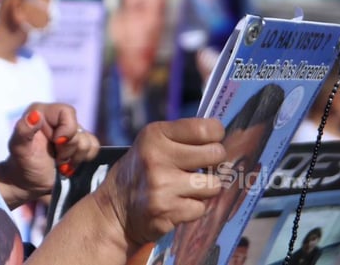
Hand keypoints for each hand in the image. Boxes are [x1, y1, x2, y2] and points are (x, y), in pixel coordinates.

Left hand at [0, 102, 99, 206]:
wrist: (28, 183)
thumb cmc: (22, 163)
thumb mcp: (19, 148)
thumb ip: (23, 130)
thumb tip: (34, 115)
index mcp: (43, 112)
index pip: (67, 112)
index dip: (66, 130)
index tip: (56, 144)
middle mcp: (58, 119)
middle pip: (78, 130)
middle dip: (67, 149)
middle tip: (55, 158)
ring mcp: (70, 132)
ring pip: (88, 141)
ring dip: (74, 157)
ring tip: (59, 163)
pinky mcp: (79, 145)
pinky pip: (94, 147)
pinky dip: (83, 159)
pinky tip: (69, 165)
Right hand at [97, 118, 225, 252]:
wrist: (115, 209)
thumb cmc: (142, 171)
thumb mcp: (153, 144)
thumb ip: (183, 137)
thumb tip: (224, 139)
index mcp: (155, 134)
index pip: (206, 129)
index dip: (215, 136)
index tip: (211, 142)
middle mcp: (156, 156)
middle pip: (216, 154)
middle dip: (214, 163)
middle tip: (201, 168)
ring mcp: (161, 185)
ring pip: (213, 185)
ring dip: (204, 190)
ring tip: (185, 188)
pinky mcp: (166, 211)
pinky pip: (201, 208)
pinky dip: (193, 208)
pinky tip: (177, 204)